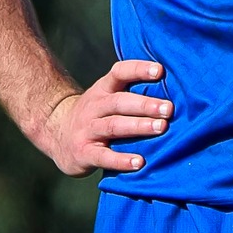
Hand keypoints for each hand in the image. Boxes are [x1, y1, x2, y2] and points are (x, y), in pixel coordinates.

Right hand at [39, 60, 172, 175]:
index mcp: (103, 90)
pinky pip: (104, 156)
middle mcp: (94, 107)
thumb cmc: (96, 115)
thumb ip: (132, 93)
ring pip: (114, 126)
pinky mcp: (84, 153)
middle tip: (169, 109)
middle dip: (145, 104)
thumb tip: (177, 91)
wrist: (56, 133)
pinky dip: (122, 160)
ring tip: (161, 128)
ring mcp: (87, 130)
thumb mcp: (107, 98)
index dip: (138, 70)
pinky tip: (140, 162)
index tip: (160, 70)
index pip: (119, 73)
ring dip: (138, 126)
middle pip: (119, 102)